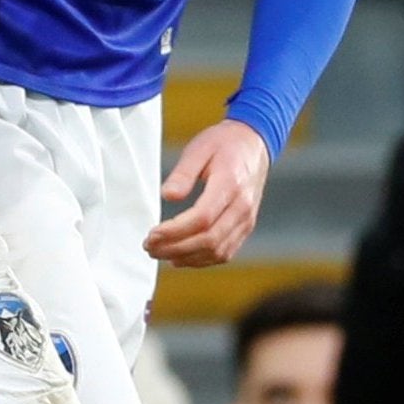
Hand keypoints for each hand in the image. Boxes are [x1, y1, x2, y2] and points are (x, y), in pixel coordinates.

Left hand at [145, 119, 271, 267]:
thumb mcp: (199, 148)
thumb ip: (183, 173)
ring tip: (160, 252)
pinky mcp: (246, 226)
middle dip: (175, 248)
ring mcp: (247, 218)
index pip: (203, 218)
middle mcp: (243, 205)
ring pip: (217, 251)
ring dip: (186, 258)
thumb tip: (167, 196)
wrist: (254, 143)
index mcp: (231, 183)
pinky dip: (201, 260)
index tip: (152, 234)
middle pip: (209, 239)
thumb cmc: (224, 143)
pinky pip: (225, 252)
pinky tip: (181, 257)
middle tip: (149, 247)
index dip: (175, 231)